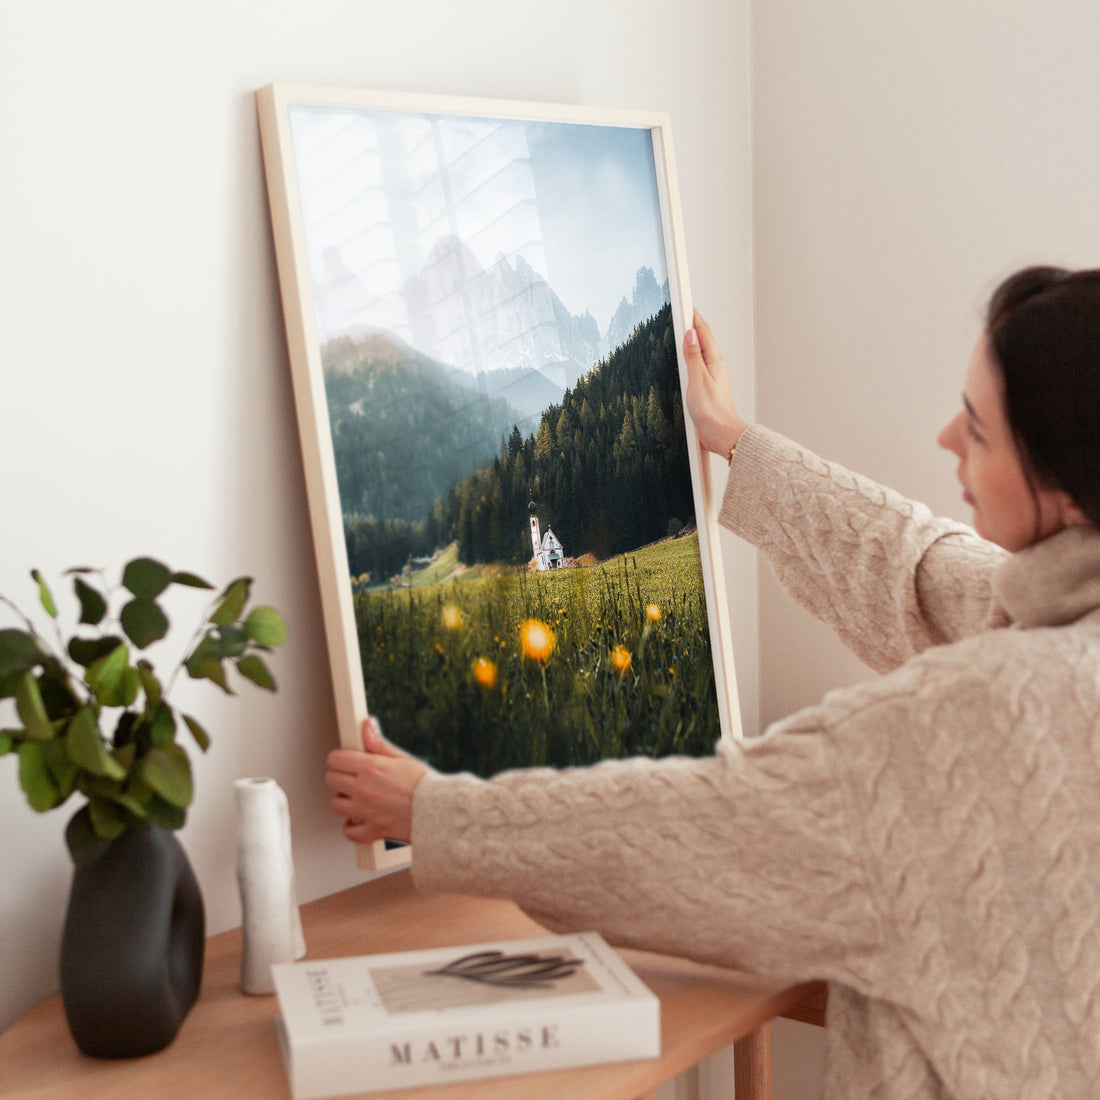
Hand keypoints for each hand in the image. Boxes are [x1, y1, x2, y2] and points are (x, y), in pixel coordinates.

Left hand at [325, 717, 429, 844]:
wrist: (441, 811)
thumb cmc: (426, 784)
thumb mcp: (402, 758)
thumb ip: (379, 743)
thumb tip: (367, 725)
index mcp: (371, 768)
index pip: (336, 759)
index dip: (340, 758)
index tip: (345, 760)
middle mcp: (364, 789)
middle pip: (331, 780)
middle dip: (339, 776)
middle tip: (351, 777)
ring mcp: (366, 811)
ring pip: (336, 805)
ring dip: (344, 800)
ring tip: (356, 797)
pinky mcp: (373, 830)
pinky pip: (350, 832)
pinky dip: (351, 827)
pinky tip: (357, 820)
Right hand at [683, 310, 748, 456]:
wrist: (722, 434)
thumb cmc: (712, 411)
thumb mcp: (698, 380)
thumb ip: (693, 356)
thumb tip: (690, 334)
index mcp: (714, 361)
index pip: (703, 332)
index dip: (693, 317)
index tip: (685, 304)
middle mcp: (715, 366)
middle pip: (702, 339)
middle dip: (691, 325)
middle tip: (680, 312)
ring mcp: (711, 377)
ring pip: (699, 352)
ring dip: (690, 341)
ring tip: (679, 330)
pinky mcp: (706, 388)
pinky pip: (697, 366)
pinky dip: (689, 357)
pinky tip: (683, 360)